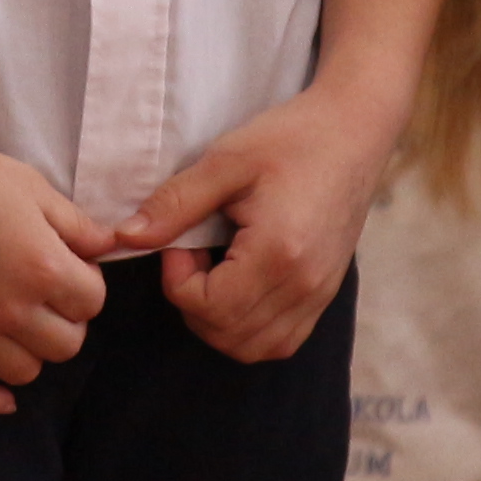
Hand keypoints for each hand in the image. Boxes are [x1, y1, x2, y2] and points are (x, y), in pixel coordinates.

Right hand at [0, 127, 112, 417]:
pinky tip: (1, 396)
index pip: (92, 302)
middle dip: (65, 322)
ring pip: (23, 372)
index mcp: (42, 268)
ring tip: (18, 325)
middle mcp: (9, 308)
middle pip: (65, 345)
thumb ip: (77, 225)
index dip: (85, 284)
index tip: (67, 268)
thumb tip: (110, 248)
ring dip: (30, 352)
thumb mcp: (32, 187)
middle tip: (45, 297)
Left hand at [114, 87, 389, 365]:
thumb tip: (126, 237)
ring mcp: (319, 295)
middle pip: (228, 336)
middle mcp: (304, 286)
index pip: (209, 307)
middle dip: (193, 304)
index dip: (177, 280)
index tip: (180, 240)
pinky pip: (281, 341)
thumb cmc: (290, 139)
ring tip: (215, 272)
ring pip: (255, 348)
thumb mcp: (225, 161)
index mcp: (278, 254)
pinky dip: (250, 329)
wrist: (354, 132)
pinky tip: (239, 287)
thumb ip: (175, 204)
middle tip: (193, 254)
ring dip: (218, 323)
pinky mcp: (326, 294)